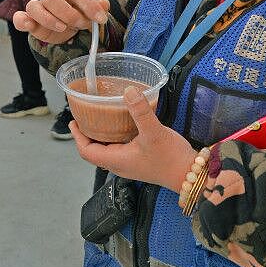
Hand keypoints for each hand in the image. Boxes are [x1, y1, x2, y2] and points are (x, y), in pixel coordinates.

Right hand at [12, 0, 107, 43]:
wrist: (68, 27)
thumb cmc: (80, 14)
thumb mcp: (92, 11)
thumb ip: (99, 8)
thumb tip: (104, 4)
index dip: (89, 5)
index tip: (101, 19)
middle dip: (70, 15)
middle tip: (83, 25)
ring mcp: (38, 7)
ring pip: (34, 7)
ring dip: (49, 19)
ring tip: (63, 28)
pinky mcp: (30, 21)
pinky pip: (19, 18)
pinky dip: (22, 21)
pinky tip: (29, 25)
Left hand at [71, 86, 195, 188]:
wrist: (192, 175)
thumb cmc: (171, 158)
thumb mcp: (154, 132)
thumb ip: (140, 111)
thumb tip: (128, 90)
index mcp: (117, 160)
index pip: (87, 151)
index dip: (78, 137)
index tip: (73, 122)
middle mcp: (120, 164)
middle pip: (95, 150)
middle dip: (87, 134)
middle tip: (85, 115)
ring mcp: (131, 164)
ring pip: (108, 149)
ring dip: (102, 135)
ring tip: (100, 116)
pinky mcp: (140, 160)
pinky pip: (121, 148)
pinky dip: (116, 136)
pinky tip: (123, 123)